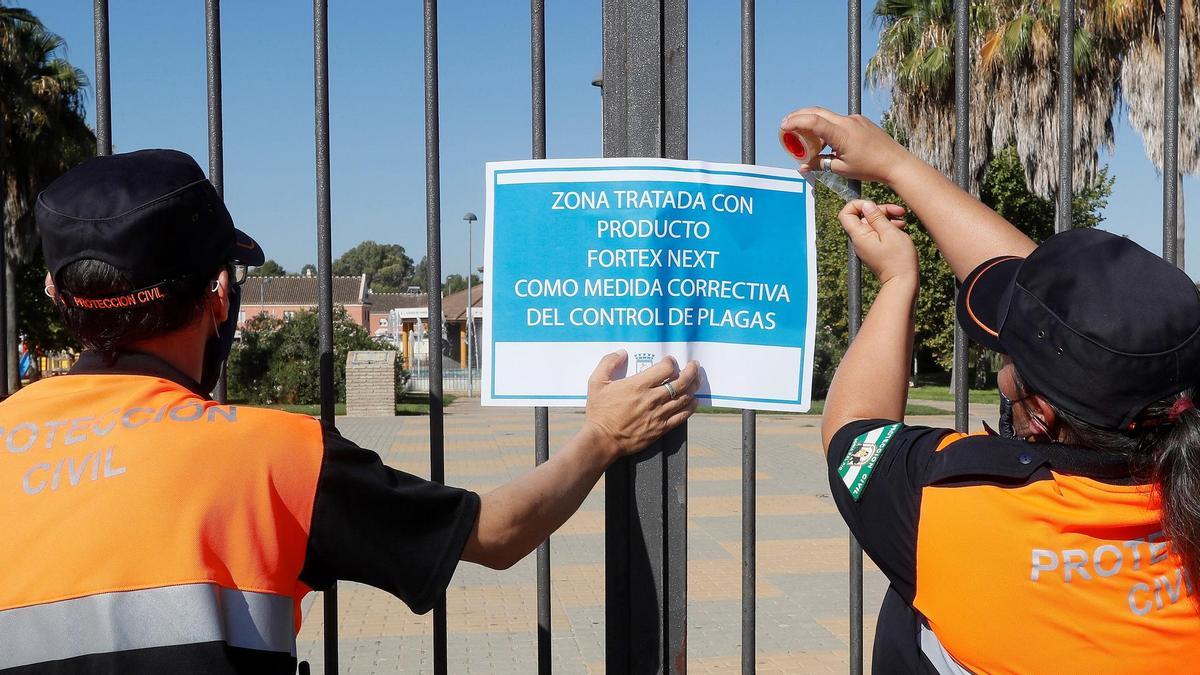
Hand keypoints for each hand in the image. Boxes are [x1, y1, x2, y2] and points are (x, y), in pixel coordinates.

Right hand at [584, 351, 699, 458]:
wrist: (602, 439)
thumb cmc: (599, 411)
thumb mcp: (596, 382)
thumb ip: (608, 363)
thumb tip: (622, 353)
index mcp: (639, 385)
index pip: (666, 368)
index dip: (671, 362)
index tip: (670, 361)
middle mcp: (652, 398)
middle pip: (681, 382)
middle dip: (691, 371)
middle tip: (694, 365)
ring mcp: (659, 414)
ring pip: (685, 398)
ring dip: (694, 387)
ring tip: (697, 380)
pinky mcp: (661, 428)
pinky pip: (682, 416)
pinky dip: (691, 407)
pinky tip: (694, 402)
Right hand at [779, 107, 910, 184]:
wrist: (896, 163)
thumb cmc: (870, 168)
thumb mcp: (841, 169)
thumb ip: (819, 164)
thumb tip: (802, 166)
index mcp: (841, 133)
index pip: (813, 121)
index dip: (795, 122)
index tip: (783, 126)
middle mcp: (847, 121)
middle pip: (817, 112)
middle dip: (799, 116)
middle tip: (787, 124)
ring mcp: (855, 119)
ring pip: (828, 116)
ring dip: (813, 122)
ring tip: (803, 136)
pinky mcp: (860, 122)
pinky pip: (839, 121)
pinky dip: (827, 126)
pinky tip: (823, 139)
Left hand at [838, 200, 916, 285]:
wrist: (903, 281)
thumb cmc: (899, 259)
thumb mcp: (890, 232)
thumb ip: (877, 217)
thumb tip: (866, 205)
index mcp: (859, 235)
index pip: (845, 213)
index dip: (858, 204)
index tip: (874, 204)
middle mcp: (858, 240)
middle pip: (862, 216)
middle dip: (880, 210)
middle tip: (898, 211)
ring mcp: (865, 245)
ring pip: (871, 223)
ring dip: (887, 218)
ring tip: (902, 220)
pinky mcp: (873, 249)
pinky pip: (876, 232)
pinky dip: (887, 227)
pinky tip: (900, 227)